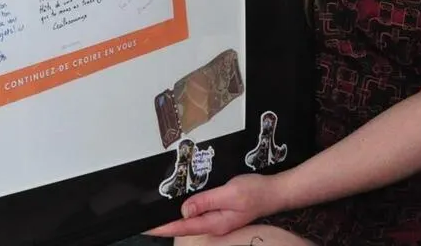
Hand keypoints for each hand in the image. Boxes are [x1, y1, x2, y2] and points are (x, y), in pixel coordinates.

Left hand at [145, 174, 285, 237]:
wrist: (275, 191)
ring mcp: (218, 220)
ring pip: (191, 221)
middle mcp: (215, 224)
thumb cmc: (255, 191)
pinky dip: (187, 212)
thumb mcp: (228, 193)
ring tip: (157, 215)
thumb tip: (184, 210)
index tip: (147, 228)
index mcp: (215, 222)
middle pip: (184, 227)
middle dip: (165, 225)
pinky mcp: (221, 212)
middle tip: (146, 220)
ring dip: (175, 219)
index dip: (163, 228)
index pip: (183, 227)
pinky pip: (200, 214)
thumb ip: (205, 201)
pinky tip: (180, 207)